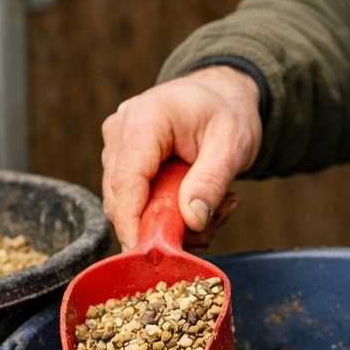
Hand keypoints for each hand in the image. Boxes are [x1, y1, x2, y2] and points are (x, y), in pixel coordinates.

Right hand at [101, 67, 262, 248]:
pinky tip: (197, 201)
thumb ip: (211, 181)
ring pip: (129, 206)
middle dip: (163, 225)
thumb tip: (192, 221)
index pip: (127, 181)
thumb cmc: (226, 112)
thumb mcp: (232, 143)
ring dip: (170, 220)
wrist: (220, 95)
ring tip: (215, 204)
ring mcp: (117, 148)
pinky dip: (167, 213)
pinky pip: (136, 202)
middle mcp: (120, 132)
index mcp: (144, 119)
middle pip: (123, 199)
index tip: (149, 254)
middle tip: (213, 219)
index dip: (133, 223)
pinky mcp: (122, 163)